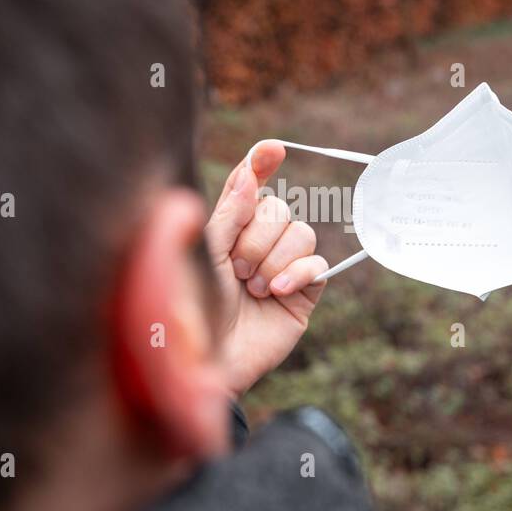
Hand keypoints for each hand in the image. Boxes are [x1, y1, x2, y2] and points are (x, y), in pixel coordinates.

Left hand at [205, 141, 328, 398]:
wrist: (207, 360)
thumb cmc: (192, 310)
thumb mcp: (204, 255)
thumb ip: (229, 212)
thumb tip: (250, 172)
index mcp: (226, 229)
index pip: (249, 185)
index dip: (262, 163)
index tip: (273, 149)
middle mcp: (255, 244)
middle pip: (280, 208)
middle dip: (258, 237)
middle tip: (236, 270)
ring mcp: (281, 268)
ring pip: (302, 233)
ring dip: (275, 259)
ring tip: (252, 288)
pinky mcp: (303, 294)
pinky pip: (318, 265)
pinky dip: (296, 274)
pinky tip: (273, 293)